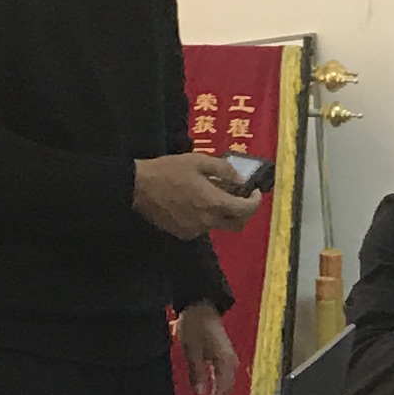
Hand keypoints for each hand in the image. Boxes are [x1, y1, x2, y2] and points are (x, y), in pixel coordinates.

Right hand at [133, 154, 262, 239]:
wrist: (138, 187)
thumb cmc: (168, 171)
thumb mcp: (199, 161)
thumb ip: (224, 170)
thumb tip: (241, 181)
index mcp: (214, 202)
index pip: (246, 210)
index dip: (255, 201)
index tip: (254, 192)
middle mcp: (208, 221)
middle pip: (237, 224)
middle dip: (243, 213)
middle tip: (239, 198)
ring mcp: (195, 230)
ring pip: (219, 225)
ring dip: (222, 213)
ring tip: (212, 195)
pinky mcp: (184, 233)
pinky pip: (203, 227)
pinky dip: (206, 217)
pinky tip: (195, 203)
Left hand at [177, 304, 241, 394]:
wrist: (201, 307)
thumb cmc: (196, 324)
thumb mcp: (191, 347)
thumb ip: (197, 371)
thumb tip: (199, 392)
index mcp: (226, 363)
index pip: (222, 393)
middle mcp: (231, 366)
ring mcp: (228, 366)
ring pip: (223, 394)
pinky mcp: (222, 365)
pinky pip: (220, 387)